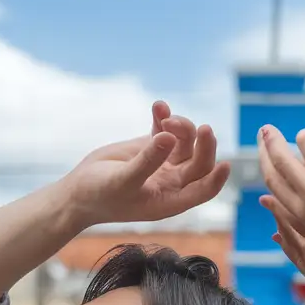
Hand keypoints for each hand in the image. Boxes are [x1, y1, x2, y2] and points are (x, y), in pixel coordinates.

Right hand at [67, 101, 230, 228]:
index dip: (216, 179)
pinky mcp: (151, 145)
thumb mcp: (124, 181)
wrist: (79, 191)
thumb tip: (168, 137)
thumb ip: (147, 161)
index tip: (225, 164)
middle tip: (202, 128)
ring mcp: (164, 162)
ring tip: (165, 117)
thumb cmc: (101, 195)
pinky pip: (164, 128)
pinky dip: (164, 116)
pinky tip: (158, 105)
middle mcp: (173, 182)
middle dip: (204, 145)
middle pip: (200, 162)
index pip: (203, 190)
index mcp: (171, 199)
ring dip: (180, 126)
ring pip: (186, 141)